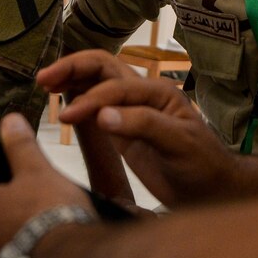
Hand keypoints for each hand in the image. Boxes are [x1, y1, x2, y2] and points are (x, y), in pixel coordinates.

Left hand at [0, 113, 94, 257]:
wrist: (71, 256)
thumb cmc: (48, 213)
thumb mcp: (36, 170)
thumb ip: (19, 146)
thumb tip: (10, 121)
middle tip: (14, 196)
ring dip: (1, 230)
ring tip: (29, 219)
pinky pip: (1, 256)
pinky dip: (13, 247)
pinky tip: (35, 240)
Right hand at [43, 50, 238, 206]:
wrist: (214, 190)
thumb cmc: (203, 165)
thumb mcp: (179, 144)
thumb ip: (144, 126)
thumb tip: (102, 116)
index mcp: (159, 92)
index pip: (116, 85)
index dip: (90, 99)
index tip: (68, 118)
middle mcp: (144, 95)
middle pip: (103, 67)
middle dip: (73, 68)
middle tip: (44, 78)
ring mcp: (133, 110)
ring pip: (98, 82)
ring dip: (73, 78)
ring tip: (45, 84)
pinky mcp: (125, 129)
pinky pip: (97, 106)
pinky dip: (78, 99)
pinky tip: (63, 104)